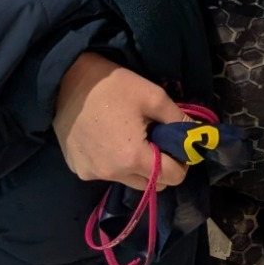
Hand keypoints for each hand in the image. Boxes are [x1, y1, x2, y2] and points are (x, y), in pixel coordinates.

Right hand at [51, 52, 188, 190]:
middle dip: (161, 166)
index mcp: (132, 158)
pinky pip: (106, 174)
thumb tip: (197, 136)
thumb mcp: (154, 97)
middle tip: (157, 140)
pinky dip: (114, 163)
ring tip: (132, 137)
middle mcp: (111, 174)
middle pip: (151, 184)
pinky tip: (109, 139)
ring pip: (129, 181)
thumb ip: (179, 120)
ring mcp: (91, 174)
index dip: (182, 163)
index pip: (172, 178)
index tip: (179, 146)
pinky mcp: (77, 169)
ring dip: (137, 166)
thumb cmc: (114, 86)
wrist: (67, 80)